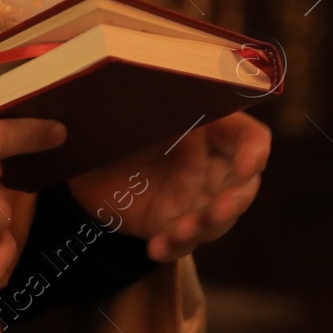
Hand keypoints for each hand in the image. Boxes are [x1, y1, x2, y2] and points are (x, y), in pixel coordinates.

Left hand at [68, 112, 270, 261]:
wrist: (78, 156)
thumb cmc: (112, 122)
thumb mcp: (133, 108)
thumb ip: (158, 102)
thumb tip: (172, 83)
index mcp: (209, 129)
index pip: (250, 139)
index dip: (255, 152)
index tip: (249, 165)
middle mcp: (209, 165)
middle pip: (243, 186)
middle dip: (235, 200)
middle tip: (219, 209)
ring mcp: (192, 198)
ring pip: (217, 219)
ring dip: (203, 227)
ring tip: (180, 231)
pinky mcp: (169, 223)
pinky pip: (181, 242)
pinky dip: (172, 246)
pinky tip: (156, 248)